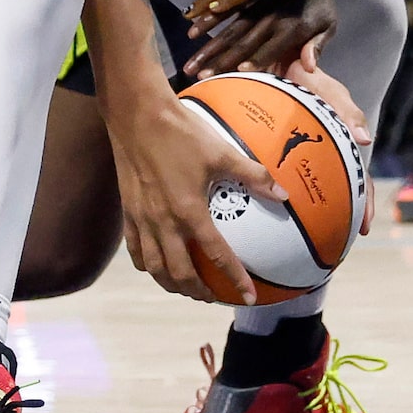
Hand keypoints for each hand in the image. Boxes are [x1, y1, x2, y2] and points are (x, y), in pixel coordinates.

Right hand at [100, 77, 284, 304]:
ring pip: (155, 268)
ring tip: (186, 288)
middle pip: (180, 273)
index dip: (234, 279)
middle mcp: (164, 223)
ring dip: (171, 284)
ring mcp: (142, 220)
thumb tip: (284, 193)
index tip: (247, 296)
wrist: (137, 116)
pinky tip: (156, 264)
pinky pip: (135, 250)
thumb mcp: (222, 152)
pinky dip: (147, 265)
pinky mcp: (128, 212)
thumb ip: (253, 175)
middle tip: (213, 297)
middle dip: (198, 291)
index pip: (216, 256)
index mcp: (189, 212)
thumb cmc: (182, 131)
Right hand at [185, 0, 336, 76]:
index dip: (253, 61)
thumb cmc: (322, 2)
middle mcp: (271, 16)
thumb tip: (309, 68)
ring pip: (229, 19)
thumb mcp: (328, 25)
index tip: (232, 74)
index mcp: (291, 28)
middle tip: (193, 71)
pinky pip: (227, 1)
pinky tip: (192, 16)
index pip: (270, 50)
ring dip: (207, 33)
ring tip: (188, 45)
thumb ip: (316, 46)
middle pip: (241, 40)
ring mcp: (259, 0)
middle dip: (216, 57)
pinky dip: (211, 8)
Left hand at [279, 40, 374, 235]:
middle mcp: (327, 150)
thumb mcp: (332, 90)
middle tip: (337, 240)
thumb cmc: (310, 74)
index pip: (360, 177)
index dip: (365, 202)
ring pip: (314, 184)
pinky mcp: (283, 148)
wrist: (280, 59)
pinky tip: (267, 206)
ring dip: (314, 207)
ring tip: (306, 233)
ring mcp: (305, 151)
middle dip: (342, 213)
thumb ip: (348, 111)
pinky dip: (280, 189)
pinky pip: (284, 172)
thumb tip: (367, 139)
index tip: (364, 228)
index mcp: (344, 140)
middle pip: (340, 187)